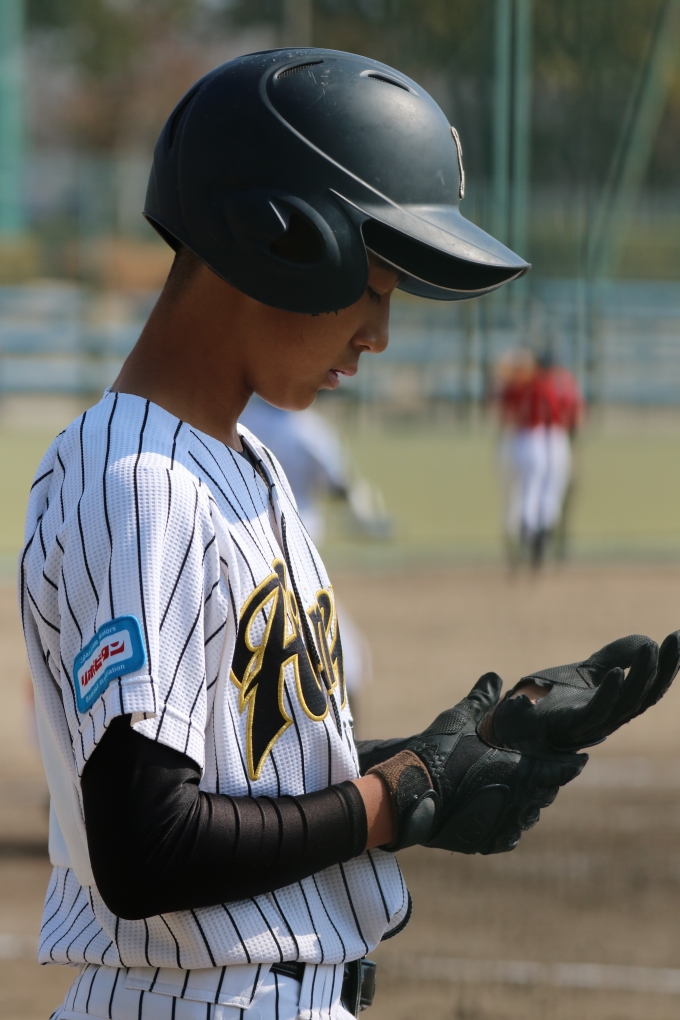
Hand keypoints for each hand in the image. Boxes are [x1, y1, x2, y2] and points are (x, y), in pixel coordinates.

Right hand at [366, 673, 584, 854]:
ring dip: (525, 804)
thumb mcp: (459, 719)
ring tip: (514, 790)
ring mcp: (504, 824)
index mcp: (521, 771)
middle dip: (542, 782)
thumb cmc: (439, 753)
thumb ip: (482, 699)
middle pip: (545, 793)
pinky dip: (506, 823)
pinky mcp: (487, 842)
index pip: (561, 770)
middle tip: (535, 770)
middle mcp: (519, 801)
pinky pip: (509, 835)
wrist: (410, 795)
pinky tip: (496, 812)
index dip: (570, 764)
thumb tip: (494, 676)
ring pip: (528, 816)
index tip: (579, 759)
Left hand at [482, 631, 679, 754]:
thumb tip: (647, 639)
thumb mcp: (589, 670)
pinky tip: (616, 673)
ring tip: (650, 647)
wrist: (517, 717)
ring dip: (641, 675)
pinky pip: (595, 711)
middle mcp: (612, 717)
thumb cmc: (555, 697)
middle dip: (664, 667)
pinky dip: (608, 693)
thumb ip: (615, 655)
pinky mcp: (571, 726)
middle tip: (676, 639)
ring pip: (627, 703)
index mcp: (619, 704)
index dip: (669, 664)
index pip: (652, 685)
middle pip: (647, 694)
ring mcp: (593, 724)